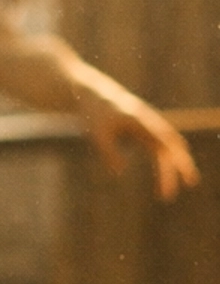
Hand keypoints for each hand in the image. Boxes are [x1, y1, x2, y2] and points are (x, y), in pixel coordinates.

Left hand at [81, 98, 198, 200]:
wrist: (92, 94)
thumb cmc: (95, 114)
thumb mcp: (98, 134)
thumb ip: (108, 152)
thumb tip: (120, 173)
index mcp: (143, 123)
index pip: (166, 144)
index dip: (176, 160)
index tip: (182, 176)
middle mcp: (150, 123)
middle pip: (173, 145)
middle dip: (182, 163)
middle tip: (191, 183)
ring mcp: (148, 125)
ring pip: (168, 147)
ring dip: (173, 165)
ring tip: (169, 189)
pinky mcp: (142, 129)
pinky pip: (160, 146)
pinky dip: (166, 159)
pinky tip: (166, 174)